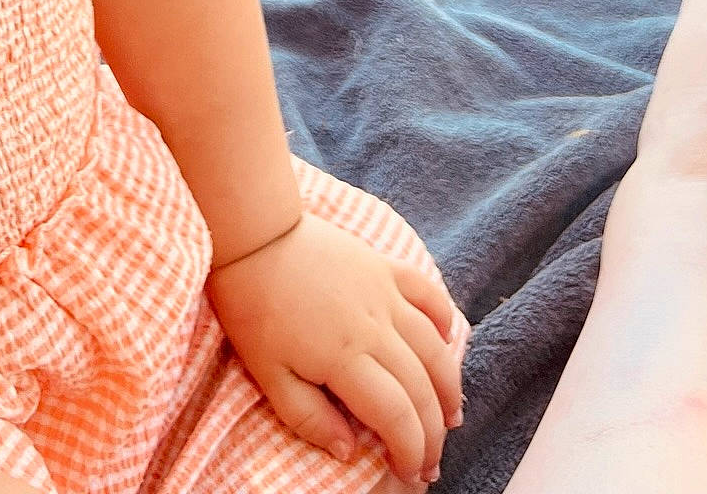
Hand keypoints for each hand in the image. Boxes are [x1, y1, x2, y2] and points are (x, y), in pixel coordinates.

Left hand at [207, 211, 462, 486]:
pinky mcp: (384, 265)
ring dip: (448, 386)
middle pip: (421, 388)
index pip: (396, 416)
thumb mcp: (267, 373)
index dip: (411, 450)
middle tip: (430, 462)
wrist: (253, 235)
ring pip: (434, 347)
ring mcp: (384, 292)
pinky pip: (427, 292)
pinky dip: (443, 318)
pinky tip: (446, 340)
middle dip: (433, 433)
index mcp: (344, 357)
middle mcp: (375, 325)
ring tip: (452, 416)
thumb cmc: (253, 307)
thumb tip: (349, 451)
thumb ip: (308, 417)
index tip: (410, 474)